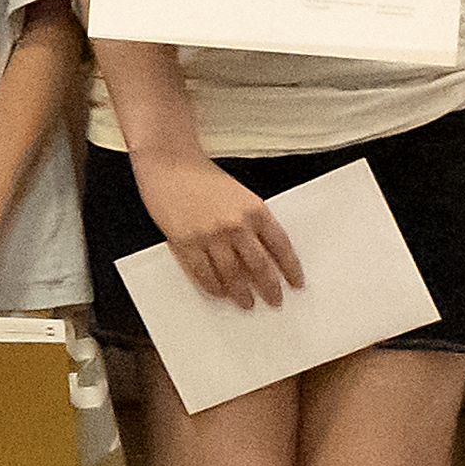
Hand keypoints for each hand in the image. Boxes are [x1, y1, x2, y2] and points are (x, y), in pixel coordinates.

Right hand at [132, 145, 302, 310]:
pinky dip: (213, 287)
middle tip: (274, 299)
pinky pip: (203, 273)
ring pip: (232, 275)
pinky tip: (219, 292)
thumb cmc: (201, 176)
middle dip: (270, 288)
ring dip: (241, 293)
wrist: (169, 163)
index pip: (281, 247)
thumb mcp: (239, 195)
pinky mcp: (185, 242)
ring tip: (246, 302)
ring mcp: (210, 235)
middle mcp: (235, 224)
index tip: (295, 282)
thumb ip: (252, 222)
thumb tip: (262, 254)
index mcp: (254, 209)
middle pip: (259, 266)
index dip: (290, 268)